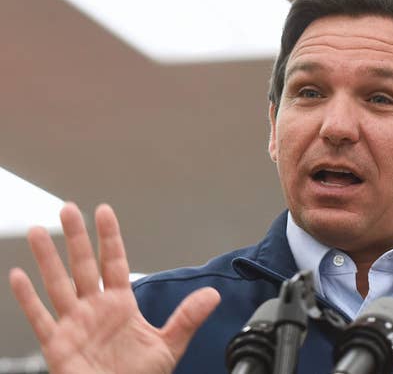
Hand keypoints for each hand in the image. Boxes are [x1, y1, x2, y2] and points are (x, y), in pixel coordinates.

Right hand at [9, 203, 220, 373]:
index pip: (114, 262)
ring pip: (58, 285)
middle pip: (83, 265)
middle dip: (76, 237)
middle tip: (68, 209)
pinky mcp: (58, 344)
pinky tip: (18, 277)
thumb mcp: (168, 345)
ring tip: (38, 232)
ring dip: (48, 259)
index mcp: (121, 305)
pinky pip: (40, 318)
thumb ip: (187, 318)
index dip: (109, 237)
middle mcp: (95, 309)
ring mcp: (74, 324)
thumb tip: (212, 294)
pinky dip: (27, 298)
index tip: (103, 211)